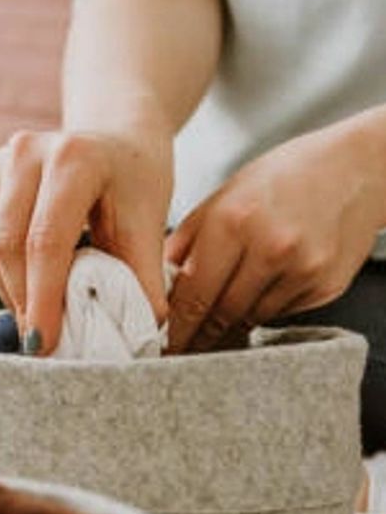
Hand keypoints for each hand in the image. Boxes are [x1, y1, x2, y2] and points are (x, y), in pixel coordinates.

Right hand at [0, 128, 173, 354]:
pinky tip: (29, 292)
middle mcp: (27, 152)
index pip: (47, 239)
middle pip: (9, 244)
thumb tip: (142, 335)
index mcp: (74, 157)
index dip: (43, 296)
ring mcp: (0, 162)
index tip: (45, 343)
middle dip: (23, 301)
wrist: (116, 136)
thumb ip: (143, 276)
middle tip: (40, 344)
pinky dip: (5, 275)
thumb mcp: (150, 220)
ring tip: (37, 324)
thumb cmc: (136, 179)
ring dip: (12, 292)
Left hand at [165, 116, 385, 351]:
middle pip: (220, 312)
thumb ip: (187, 241)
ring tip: (224, 306)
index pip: (192, 294)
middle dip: (199, 331)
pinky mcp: (326, 285)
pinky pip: (280, 312)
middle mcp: (270, 248)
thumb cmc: (282, 178)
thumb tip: (156, 283)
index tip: (162, 344)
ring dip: (232, 318)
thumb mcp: (223, 196)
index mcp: (233, 221)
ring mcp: (303, 270)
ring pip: (250, 317)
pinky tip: (266, 284)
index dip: (175, 326)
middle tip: (183, 343)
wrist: (358, 169)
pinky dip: (265, 307)